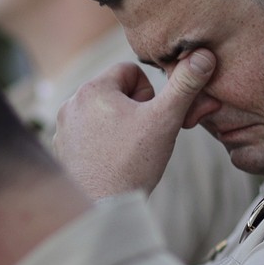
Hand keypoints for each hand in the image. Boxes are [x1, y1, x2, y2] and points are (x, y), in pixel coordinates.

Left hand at [54, 50, 217, 198]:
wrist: (105, 209)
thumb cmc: (134, 164)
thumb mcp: (165, 120)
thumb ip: (184, 85)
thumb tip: (203, 55)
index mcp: (93, 89)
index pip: (130, 70)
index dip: (148, 92)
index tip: (150, 117)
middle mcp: (71, 103)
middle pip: (115, 91)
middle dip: (133, 109)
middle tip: (141, 137)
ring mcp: (63, 127)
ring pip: (102, 113)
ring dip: (118, 124)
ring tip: (126, 150)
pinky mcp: (61, 148)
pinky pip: (87, 133)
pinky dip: (101, 142)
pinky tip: (111, 160)